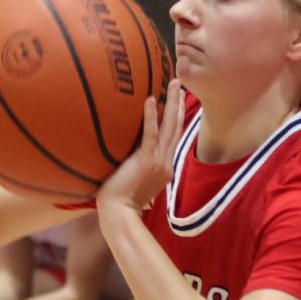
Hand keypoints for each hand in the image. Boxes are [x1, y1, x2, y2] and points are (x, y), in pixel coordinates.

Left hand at [96, 79, 183, 213]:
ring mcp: (158, 162)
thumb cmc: (121, 202)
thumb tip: (133, 164)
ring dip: (172, 104)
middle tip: (180, 84)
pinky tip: (150, 99)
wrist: (120, 215)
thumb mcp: (137, 184)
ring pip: (170, 127)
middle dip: (179, 105)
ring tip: (175, 84)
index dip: (175, 118)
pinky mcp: (146, 161)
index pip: (173, 138)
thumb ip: (140, 171)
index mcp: (165, 168)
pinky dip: (151, 116)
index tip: (177, 102)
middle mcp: (166, 163)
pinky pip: (151, 134)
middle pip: (176, 128)